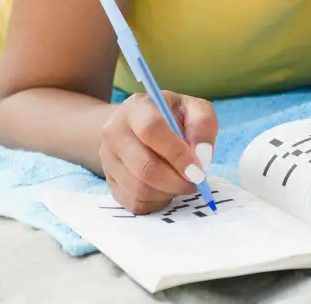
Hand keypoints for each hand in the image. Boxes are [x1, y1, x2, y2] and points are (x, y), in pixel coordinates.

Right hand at [99, 91, 218, 214]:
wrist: (139, 127)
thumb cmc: (172, 117)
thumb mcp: (193, 109)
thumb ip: (203, 125)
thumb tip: (201, 156)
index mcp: (136, 107)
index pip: (151, 129)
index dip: (177, 153)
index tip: (197, 169)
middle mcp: (114, 132)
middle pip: (144, 167)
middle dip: (176, 180)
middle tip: (195, 181)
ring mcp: (108, 159)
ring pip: (139, 189)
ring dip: (169, 191)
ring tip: (181, 181)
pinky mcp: (110, 183)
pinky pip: (135, 203)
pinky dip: (157, 201)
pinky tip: (166, 188)